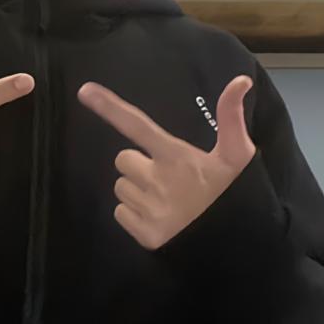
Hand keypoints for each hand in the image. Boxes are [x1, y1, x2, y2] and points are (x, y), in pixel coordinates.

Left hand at [77, 76, 255, 249]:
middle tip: (167, 177)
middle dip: (139, 165)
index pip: (138, 125)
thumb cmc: (233, 193)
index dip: (110, 107)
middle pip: (123, 160)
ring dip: (137, 191)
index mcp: (176, 157)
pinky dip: (134, 216)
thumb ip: (231, 117)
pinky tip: (160, 218)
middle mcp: (158, 180)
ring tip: (167, 199)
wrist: (237, 243)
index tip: (84, 91)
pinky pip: (120, 214)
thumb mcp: (238, 154)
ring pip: (121, 187)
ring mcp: (150, 209)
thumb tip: (240, 80)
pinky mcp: (145, 234)